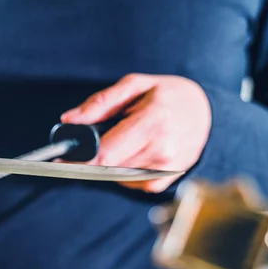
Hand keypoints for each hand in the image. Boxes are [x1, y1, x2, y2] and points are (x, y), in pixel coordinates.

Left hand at [61, 73, 211, 192]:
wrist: (206, 114)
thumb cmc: (167, 96)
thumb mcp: (135, 86)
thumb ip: (100, 103)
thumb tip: (69, 120)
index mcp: (154, 122)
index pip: (106, 154)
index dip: (79, 158)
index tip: (62, 157)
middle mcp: (162, 150)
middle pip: (107, 168)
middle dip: (92, 158)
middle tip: (89, 145)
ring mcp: (165, 170)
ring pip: (115, 176)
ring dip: (108, 163)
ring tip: (121, 141)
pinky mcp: (163, 183)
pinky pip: (129, 183)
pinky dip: (123, 170)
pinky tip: (134, 153)